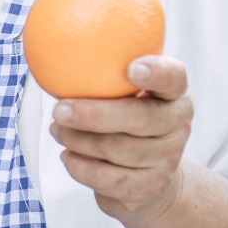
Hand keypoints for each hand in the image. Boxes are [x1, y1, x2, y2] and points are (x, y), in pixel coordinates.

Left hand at [48, 56, 192, 225]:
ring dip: (78, 140)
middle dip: (95, 114)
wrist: (152, 177)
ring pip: (118, 150)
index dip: (156, 73)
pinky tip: (67, 155)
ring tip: (57, 128)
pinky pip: (109, 179)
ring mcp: (166, 160)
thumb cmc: (128, 116)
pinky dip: (81, 167)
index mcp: (174, 94)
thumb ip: (105, 67)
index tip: (131, 69)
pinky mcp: (149, 189)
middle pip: (140, 119)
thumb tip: (51, 39)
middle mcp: (177, 127)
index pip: (173, 77)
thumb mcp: (126, 90)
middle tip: (59, 109)